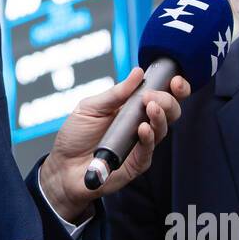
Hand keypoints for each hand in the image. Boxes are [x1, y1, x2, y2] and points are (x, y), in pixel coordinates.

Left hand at [39, 67, 189, 223]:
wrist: (63, 166)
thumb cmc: (75, 136)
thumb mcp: (91, 107)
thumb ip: (115, 93)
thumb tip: (137, 73)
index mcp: (132, 108)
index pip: (161, 96)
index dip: (173, 88)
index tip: (174, 80)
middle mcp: (140, 125)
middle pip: (169, 112)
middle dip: (167, 100)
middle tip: (152, 96)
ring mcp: (140, 144)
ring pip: (162, 129)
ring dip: (160, 116)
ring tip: (150, 107)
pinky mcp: (136, 163)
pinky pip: (148, 149)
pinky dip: (148, 138)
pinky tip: (142, 129)